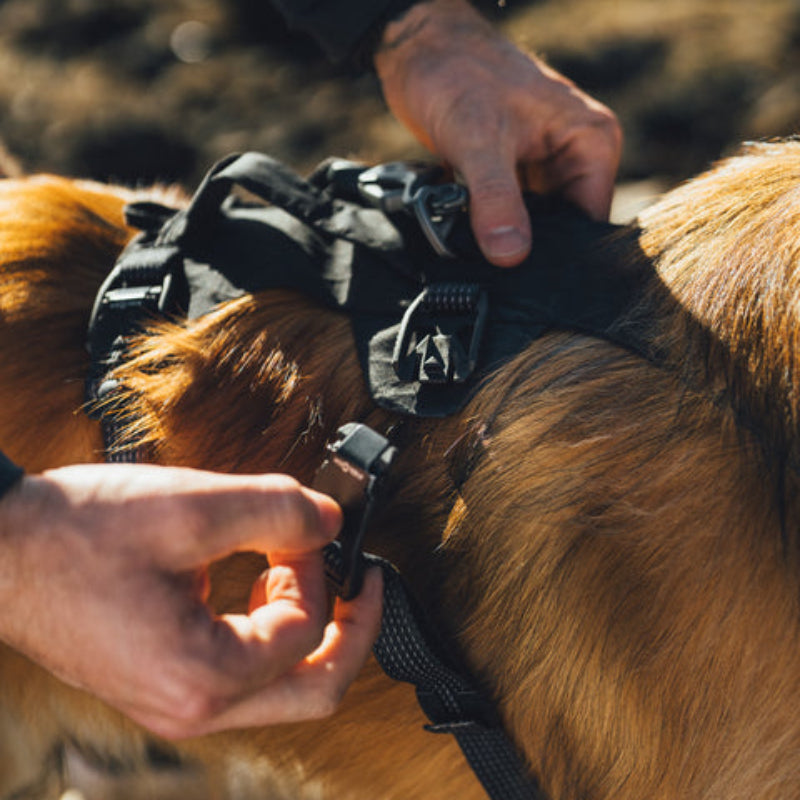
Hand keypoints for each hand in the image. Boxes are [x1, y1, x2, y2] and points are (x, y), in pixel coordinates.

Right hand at [0, 464, 382, 738]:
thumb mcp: (193, 507)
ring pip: (282, 685)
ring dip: (305, 625)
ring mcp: (177, 700)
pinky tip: (259, 582)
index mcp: (202, 677)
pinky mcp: (166, 680)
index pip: (305, 632)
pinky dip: (268, 627)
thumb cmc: (76, 534)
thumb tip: (332, 520)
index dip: (321, 570)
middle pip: (314, 690)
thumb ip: (280, 510)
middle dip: (349, 629)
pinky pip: (244, 669)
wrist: (2, 549)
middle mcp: (192, 707)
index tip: (308, 528)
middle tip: (361, 581)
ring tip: (294, 568)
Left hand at [375, 0, 621, 265]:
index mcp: (590, 141)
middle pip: (561, 227)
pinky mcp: (511, 176)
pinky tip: (466, 239)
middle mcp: (574, 156)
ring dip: (502, 240)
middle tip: (493, 270)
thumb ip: (496, 199)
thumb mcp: (479, 140)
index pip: (589, 220)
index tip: (526, 278)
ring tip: (475, 253)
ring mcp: (541, 168)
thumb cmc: (457, 74)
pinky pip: (505, 216)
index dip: (560, 252)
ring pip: (529, 225)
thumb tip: (510, 256)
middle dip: (527, 249)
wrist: (418, 48)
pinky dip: (486, 228)